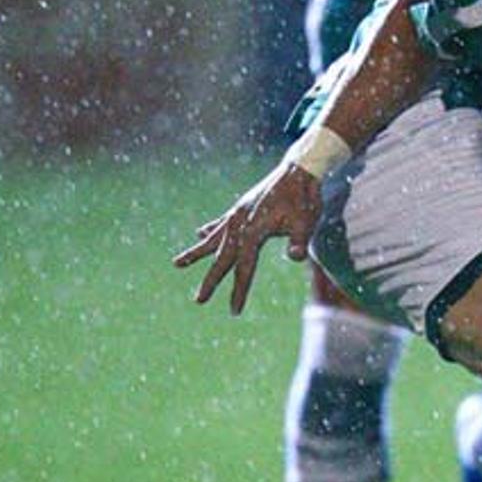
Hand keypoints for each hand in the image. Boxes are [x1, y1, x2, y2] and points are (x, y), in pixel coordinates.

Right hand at [172, 163, 321, 314]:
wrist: (299, 170)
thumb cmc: (304, 199)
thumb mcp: (306, 222)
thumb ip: (299, 240)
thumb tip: (296, 257)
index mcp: (254, 231)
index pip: (244, 267)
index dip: (239, 290)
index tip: (234, 311)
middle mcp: (240, 223)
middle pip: (222, 258)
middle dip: (211, 280)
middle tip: (198, 300)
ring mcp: (238, 214)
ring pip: (213, 240)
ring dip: (196, 253)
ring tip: (175, 264)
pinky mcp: (241, 207)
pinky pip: (221, 223)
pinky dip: (211, 230)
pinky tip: (200, 234)